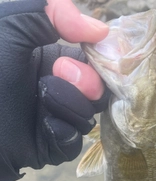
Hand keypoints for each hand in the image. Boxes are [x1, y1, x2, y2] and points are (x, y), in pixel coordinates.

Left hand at [0, 0, 109, 180]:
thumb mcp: (10, 27)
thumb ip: (50, 12)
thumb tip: (100, 30)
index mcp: (51, 60)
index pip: (91, 59)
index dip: (99, 58)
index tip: (94, 51)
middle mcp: (58, 89)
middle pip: (98, 90)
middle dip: (86, 82)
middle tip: (59, 72)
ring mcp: (57, 119)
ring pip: (88, 117)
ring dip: (69, 105)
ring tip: (42, 100)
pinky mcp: (54, 146)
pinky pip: (74, 142)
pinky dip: (61, 132)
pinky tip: (43, 126)